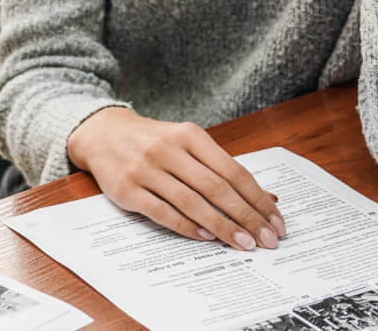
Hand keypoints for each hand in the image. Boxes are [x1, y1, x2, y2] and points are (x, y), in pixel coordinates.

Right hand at [67, 107, 283, 249]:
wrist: (102, 133)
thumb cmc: (153, 142)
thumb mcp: (187, 144)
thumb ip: (222, 168)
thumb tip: (267, 199)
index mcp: (189, 135)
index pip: (232, 170)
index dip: (257, 199)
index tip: (275, 222)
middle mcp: (167, 149)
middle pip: (215, 188)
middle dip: (246, 217)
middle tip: (266, 240)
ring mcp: (145, 169)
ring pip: (191, 202)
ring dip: (221, 226)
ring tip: (243, 244)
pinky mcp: (126, 189)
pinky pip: (162, 212)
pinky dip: (186, 226)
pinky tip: (205, 237)